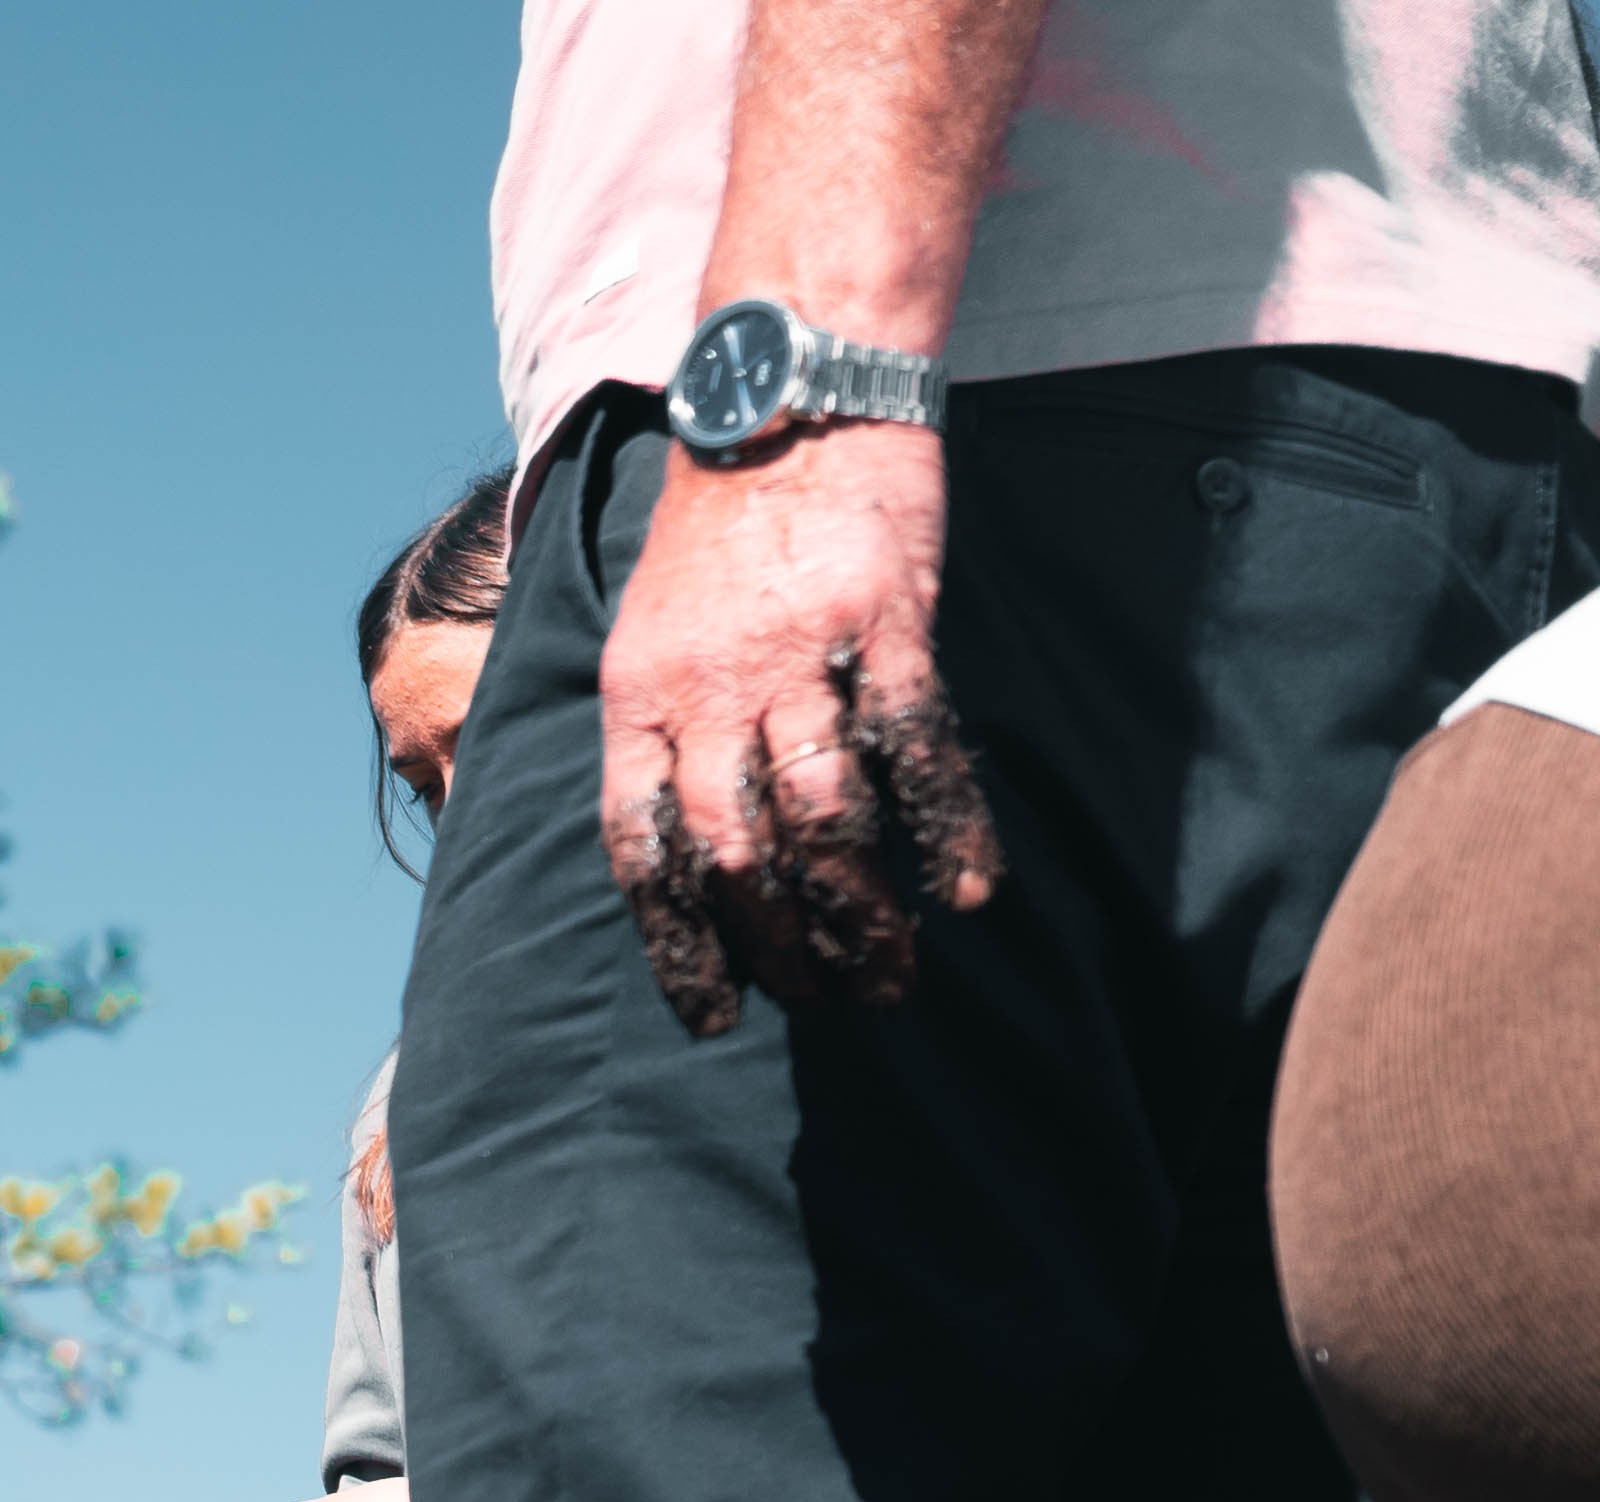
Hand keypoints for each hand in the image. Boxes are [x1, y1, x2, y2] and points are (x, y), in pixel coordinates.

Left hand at [596, 422, 996, 1033]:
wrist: (790, 388)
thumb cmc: (721, 526)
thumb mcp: (650, 632)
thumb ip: (665, 731)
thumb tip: (688, 845)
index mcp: (636, 700)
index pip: (642, 850)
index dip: (679, 944)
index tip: (715, 1014)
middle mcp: (707, 689)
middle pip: (735, 852)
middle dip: (780, 945)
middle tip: (828, 1001)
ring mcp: (797, 656)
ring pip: (822, 817)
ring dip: (860, 911)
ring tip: (891, 976)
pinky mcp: (884, 621)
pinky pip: (914, 746)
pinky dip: (942, 826)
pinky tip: (963, 888)